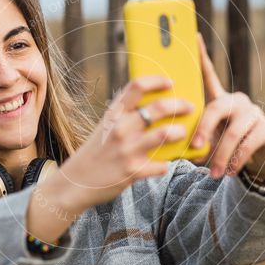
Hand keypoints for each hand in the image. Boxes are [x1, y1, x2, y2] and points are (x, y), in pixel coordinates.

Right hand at [56, 75, 194, 211]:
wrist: (75, 183)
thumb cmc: (95, 153)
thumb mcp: (105, 128)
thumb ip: (125, 117)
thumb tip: (153, 109)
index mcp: (113, 114)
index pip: (137, 86)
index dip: (157, 80)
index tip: (170, 83)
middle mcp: (121, 128)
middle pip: (158, 108)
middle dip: (179, 105)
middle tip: (188, 107)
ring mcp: (128, 150)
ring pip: (165, 134)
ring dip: (179, 132)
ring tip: (181, 132)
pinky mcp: (133, 171)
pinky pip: (161, 165)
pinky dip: (165, 164)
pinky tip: (163, 164)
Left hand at [190, 33, 264, 179]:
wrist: (261, 157)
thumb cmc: (226, 146)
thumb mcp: (209, 140)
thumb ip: (194, 140)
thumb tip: (176, 148)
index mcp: (219, 100)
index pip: (208, 74)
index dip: (201, 56)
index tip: (192, 36)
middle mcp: (236, 101)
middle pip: (216, 108)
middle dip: (203, 129)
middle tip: (195, 148)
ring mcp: (253, 114)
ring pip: (232, 134)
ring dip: (219, 157)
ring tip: (212, 173)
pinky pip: (247, 146)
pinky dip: (235, 162)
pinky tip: (228, 173)